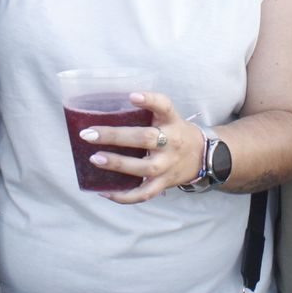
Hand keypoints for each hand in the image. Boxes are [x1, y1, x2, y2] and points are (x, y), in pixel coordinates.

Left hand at [83, 91, 207, 203]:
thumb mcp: (168, 118)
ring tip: (94, 159)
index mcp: (171, 122)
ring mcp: (167, 165)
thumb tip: (106, 108)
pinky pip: (144, 193)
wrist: (202, 156)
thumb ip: (147, 113)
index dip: (150, 100)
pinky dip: (124, 196)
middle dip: (115, 136)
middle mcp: (171, 142)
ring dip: (117, 164)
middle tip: (89, 134)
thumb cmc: (175, 132)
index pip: (164, 106)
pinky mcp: (163, 183)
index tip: (132, 96)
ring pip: (143, 168)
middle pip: (145, 138)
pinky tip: (104, 191)